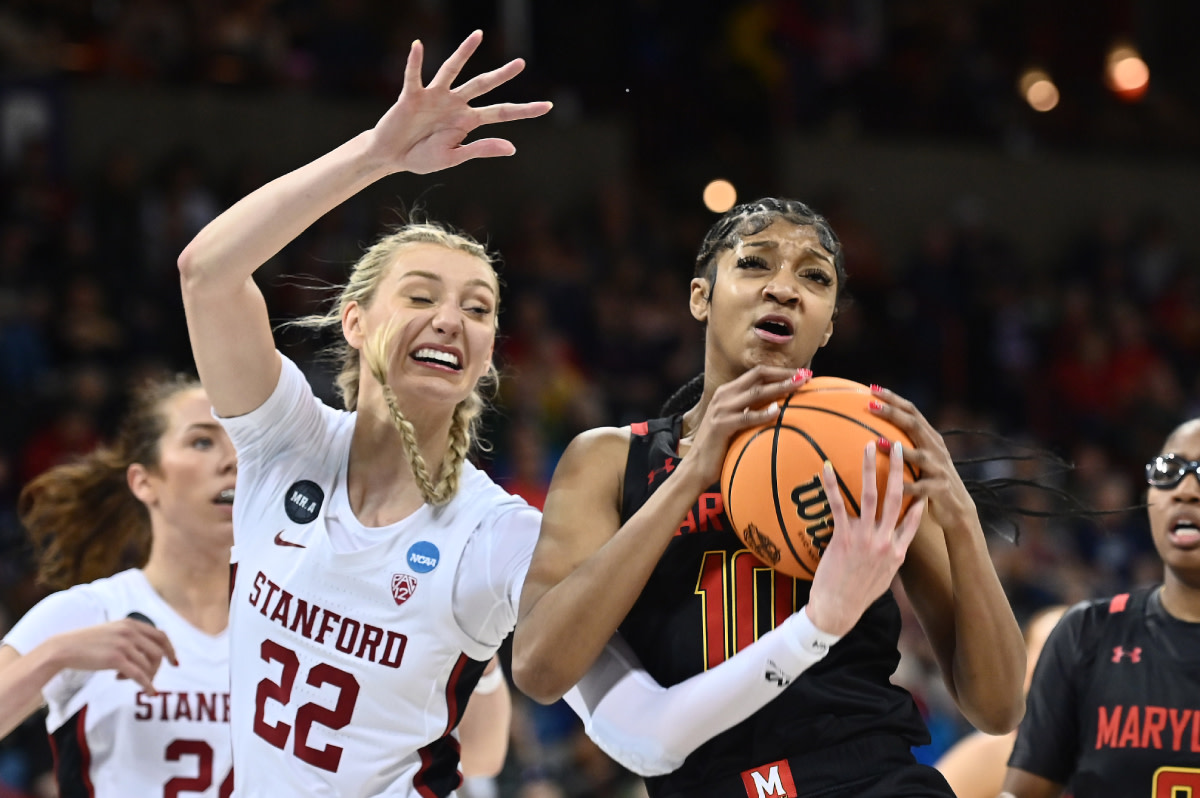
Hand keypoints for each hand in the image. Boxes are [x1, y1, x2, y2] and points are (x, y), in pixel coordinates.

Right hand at [48, 619, 177, 694]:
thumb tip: (151, 652)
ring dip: (144, 677)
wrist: (63, 648)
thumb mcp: (113, 632)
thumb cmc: (87, 643)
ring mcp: (124, 645)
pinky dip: (148, 685)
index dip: (170, 650)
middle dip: (157, 668)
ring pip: (149, 665)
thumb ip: (131, 636)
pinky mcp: (116, 659)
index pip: (161, 635)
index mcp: (131, 624)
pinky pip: (140, 675)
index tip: (175, 663)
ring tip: (124, 679)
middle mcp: (130, 632)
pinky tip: (150, 693)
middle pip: (158, 652)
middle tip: (148, 678)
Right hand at [367, 30, 551, 174]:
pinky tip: (418, 45)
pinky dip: (415, 61)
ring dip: (464, 53)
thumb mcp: (453, 157)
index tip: (548, 106)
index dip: (524, 110)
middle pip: (482, 85)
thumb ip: (481, 149)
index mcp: (467, 120)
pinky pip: (414, 75)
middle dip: (501, 76)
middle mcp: (455, 103)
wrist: (392, 156)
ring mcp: (435, 97)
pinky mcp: (412, 95)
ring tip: (478, 35)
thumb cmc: (422, 157)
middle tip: (521, 63)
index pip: (502, 113)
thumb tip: (513, 147)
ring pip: (452, 70)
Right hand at [682, 366, 811, 485]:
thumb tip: (780, 406)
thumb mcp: (736, 422)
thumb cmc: (721, 446)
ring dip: (779, 387)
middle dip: (783, 374)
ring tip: (798, 387)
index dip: (780, 371)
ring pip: (755, 392)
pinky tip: (778, 412)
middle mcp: (724, 395)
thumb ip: (751, 410)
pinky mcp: (720, 425)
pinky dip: (763, 414)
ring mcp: (721, 409)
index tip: (802, 373)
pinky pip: (746, 417)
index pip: (757, 373)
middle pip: (758, 375)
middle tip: (805, 376)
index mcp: (728, 391)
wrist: (697, 466)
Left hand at [806, 440, 924, 636]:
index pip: (914, 519)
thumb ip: (891, 556)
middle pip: (896, 498)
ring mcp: (865, 539)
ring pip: (871, 496)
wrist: (838, 610)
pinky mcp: (844, 538)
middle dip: (898, 469)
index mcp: (897, 552)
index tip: (924, 475)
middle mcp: (885, 542)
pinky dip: (833, 485)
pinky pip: (839, 506)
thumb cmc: (858, 594)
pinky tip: (828, 467)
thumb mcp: (885, 578)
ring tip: (869, 445)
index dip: (919, 496)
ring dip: (870, 468)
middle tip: (898, 445)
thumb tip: (892, 543)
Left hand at [866, 386, 975, 532]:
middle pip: (914, 425)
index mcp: (930, 438)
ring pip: (919, 456)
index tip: (871, 388)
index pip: (911, 411)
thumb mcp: (920, 459)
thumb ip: (903, 444)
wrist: (958, 509)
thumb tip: (870, 431)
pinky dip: (907, 486)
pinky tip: (892, 486)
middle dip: (892, 413)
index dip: (893, 399)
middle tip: (870, 405)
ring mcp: (939, 468)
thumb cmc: (930, 481)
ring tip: (878, 442)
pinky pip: (921, 488)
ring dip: (897, 449)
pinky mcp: (940, 489)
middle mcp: (936, 449)